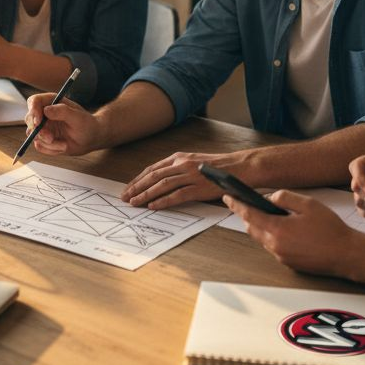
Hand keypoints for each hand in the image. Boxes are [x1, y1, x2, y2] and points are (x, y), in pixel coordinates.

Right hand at [25, 93, 99, 156]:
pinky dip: (51, 150)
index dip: (33, 111)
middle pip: (29, 119)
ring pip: (34, 135)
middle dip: (39, 131)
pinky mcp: (44, 139)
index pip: (34, 102)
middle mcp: (44, 114)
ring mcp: (43, 127)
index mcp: (51, 102)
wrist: (91, 138)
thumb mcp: (77, 117)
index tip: (38, 123)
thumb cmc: (87, 124)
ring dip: (48, 143)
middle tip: (51, 139)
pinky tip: (63, 146)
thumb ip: (62, 112)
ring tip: (65, 144)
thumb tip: (46, 110)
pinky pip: (40, 146)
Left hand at [121, 150, 246, 208]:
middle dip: (137, 187)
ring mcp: (190, 176)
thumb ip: (177, 168)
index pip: (153, 169)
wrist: (238, 167)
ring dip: (146, 195)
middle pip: (153, 176)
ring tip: (135, 203)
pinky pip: (177, 195)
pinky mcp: (199, 188)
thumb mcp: (193, 161)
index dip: (138, 179)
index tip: (128, 188)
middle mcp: (182, 165)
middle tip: (125, 197)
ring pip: (162, 185)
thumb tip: (159, 180)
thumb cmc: (217, 167)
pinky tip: (153, 206)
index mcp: (179, 157)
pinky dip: (163, 201)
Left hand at [226, 190, 361, 274]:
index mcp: (278, 229)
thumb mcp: (309, 204)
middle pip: (252, 228)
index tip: (227, 197)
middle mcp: (275, 245)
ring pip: (262, 238)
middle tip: (246, 203)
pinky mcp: (289, 263)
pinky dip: (272, 236)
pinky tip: (282, 228)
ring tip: (267, 214)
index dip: (236, 204)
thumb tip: (271, 199)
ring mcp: (281, 256)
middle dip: (248, 215)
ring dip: (260, 226)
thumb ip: (286, 198)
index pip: (249, 214)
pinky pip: (273, 247)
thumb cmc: (331, 229)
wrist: (347, 255)